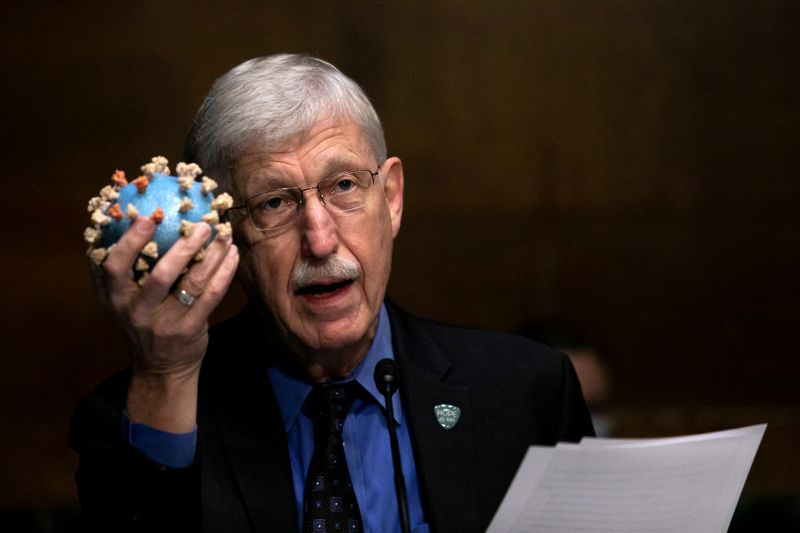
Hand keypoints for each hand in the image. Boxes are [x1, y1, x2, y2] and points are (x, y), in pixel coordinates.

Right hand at [89, 216, 238, 430]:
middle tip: (202, 225)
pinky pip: (211, 296)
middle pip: (161, 275)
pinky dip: (224, 273)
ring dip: (212, 256)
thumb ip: (123, 270)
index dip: (130, 242)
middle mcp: (138, 311)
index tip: (147, 217)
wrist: (160, 368)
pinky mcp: (190, 330)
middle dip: (184, 247)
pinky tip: (232, 255)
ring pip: (192, 283)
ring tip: (224, 236)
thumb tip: (128, 218)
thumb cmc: (143, 321)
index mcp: (116, 297)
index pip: (114, 267)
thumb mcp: (122, 300)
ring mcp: (166, 322)